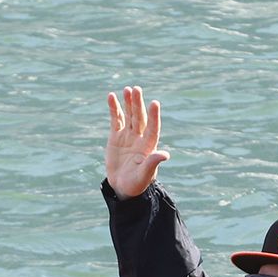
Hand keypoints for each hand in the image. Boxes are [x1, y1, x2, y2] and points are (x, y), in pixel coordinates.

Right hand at [105, 85, 168, 199]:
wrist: (122, 187)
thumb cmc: (136, 183)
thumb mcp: (144, 175)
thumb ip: (152, 163)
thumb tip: (165, 154)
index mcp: (149, 146)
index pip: (153, 128)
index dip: (153, 116)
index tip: (154, 103)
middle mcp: (140, 138)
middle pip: (140, 117)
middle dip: (138, 104)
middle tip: (137, 89)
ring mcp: (128, 136)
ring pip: (129, 115)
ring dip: (128, 103)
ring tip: (128, 89)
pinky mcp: (116, 137)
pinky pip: (116, 119)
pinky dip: (114, 108)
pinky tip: (111, 96)